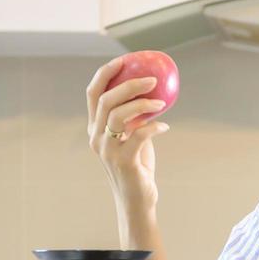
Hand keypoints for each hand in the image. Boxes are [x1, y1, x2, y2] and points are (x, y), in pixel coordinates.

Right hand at [86, 56, 170, 211]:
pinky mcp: (122, 160)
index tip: (123, 60)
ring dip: (143, 104)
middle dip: (129, 84)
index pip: (93, 94)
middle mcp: (95, 136)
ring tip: (162, 102)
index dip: (105, 73)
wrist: (137, 199)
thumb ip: (135, 117)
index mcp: (95, 128)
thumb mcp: (133, 137)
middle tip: (152, 79)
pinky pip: (139, 134)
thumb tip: (153, 91)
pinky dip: (155, 127)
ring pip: (119, 115)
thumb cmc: (138, 166)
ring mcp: (107, 149)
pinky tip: (165, 126)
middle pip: (106, 100)